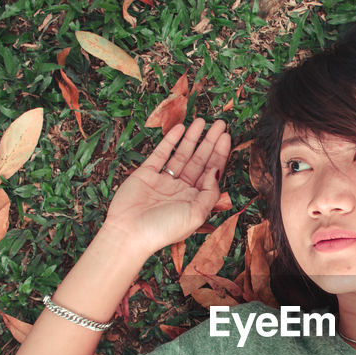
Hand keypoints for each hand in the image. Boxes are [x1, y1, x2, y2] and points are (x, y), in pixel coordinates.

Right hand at [103, 117, 231, 252]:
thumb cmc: (164, 229)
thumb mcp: (196, 214)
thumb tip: (216, 171)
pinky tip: (181, 128)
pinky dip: (171, 141)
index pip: (211, 173)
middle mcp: (180, 189)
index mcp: (194, 200)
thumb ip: (209, 193)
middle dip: (210, 142)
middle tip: (220, 124)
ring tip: (202, 121)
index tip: (226, 136)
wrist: (130, 233)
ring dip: (192, 138)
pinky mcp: (146, 173)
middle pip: (199, 160)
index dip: (219, 154)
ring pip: (182, 154)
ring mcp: (163, 180)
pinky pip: (161, 153)